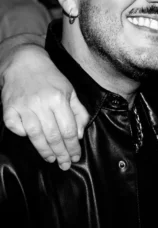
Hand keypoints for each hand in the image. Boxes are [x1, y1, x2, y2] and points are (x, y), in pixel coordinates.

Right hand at [1, 44, 88, 169]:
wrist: (24, 62)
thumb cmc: (51, 78)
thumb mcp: (70, 91)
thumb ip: (78, 112)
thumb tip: (78, 135)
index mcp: (59, 98)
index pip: (68, 129)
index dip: (73, 146)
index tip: (76, 157)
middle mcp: (41, 103)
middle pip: (53, 136)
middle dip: (61, 153)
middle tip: (65, 165)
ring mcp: (23, 106)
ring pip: (35, 136)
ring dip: (45, 151)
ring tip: (52, 159)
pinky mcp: (9, 108)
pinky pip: (16, 128)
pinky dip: (23, 136)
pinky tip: (32, 141)